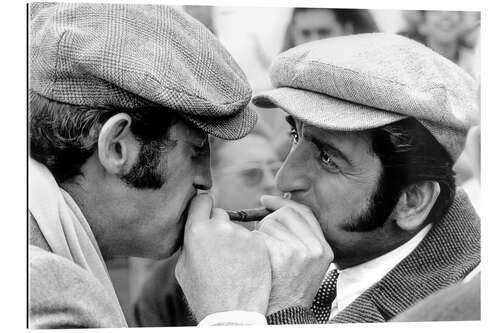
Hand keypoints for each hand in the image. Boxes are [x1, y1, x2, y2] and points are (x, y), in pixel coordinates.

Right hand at [175, 194, 271, 321]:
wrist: (232, 315)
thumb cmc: (203, 295)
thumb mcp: (183, 268)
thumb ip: (190, 241)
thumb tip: (196, 227)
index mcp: (196, 231)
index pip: (201, 200)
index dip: (203, 207)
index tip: (205, 213)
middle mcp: (220, 227)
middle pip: (219, 214)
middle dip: (218, 226)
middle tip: (218, 248)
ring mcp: (242, 235)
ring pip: (237, 228)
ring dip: (234, 240)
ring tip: (232, 265)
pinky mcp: (259, 244)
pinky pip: (252, 239)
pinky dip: (250, 249)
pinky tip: (245, 267)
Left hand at [255, 195, 332, 314]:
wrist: (282, 315)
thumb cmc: (288, 290)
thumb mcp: (306, 264)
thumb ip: (299, 238)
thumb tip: (275, 208)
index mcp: (323, 248)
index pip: (304, 212)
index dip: (283, 203)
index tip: (266, 200)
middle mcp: (315, 248)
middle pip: (285, 213)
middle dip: (268, 221)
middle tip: (263, 238)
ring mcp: (298, 250)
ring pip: (269, 224)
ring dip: (259, 237)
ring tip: (263, 259)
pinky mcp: (281, 254)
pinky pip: (259, 236)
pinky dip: (252, 247)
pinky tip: (257, 264)